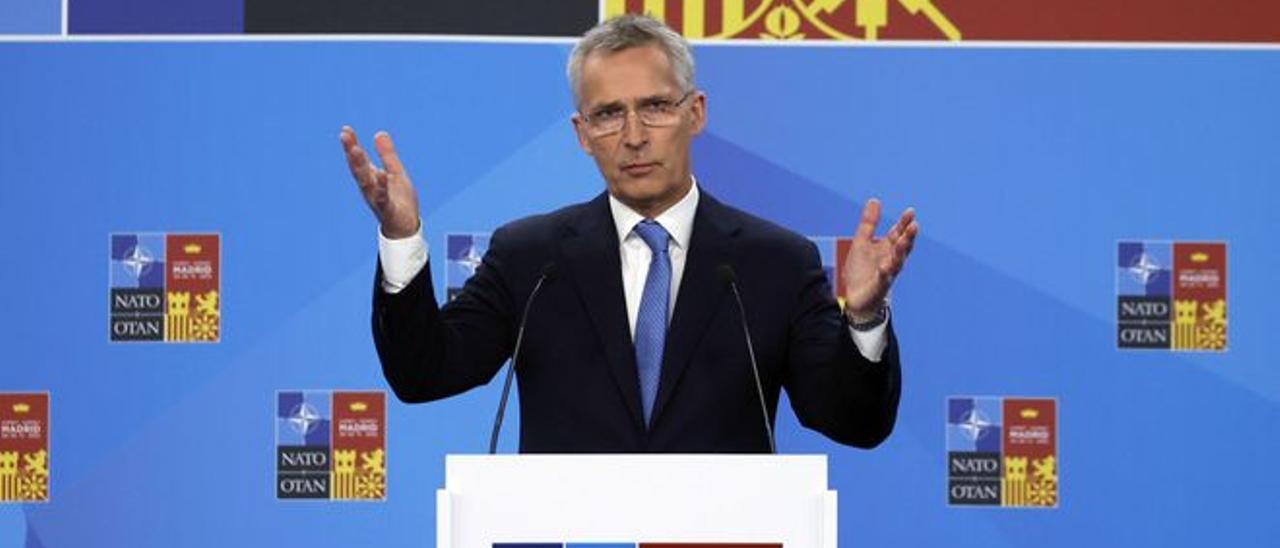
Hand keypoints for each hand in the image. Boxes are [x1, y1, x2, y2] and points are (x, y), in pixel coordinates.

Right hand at [340, 126, 420, 238]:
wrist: (406, 226)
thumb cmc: (399, 200)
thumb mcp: (396, 172)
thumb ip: (387, 155)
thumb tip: (379, 133)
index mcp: (371, 177)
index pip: (359, 159)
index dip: (352, 144)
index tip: (345, 129)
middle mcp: (369, 187)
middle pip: (358, 168)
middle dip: (351, 152)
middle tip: (344, 135)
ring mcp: (376, 198)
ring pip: (365, 181)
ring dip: (360, 166)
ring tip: (356, 150)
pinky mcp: (387, 209)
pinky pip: (382, 197)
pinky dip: (381, 186)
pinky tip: (381, 174)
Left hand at [841, 198, 918, 316]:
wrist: (855, 297)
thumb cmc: (861, 270)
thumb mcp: (862, 242)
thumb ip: (869, 223)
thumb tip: (875, 200)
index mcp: (887, 248)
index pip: (898, 233)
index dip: (904, 223)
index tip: (910, 212)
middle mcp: (891, 259)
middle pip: (902, 246)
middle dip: (908, 236)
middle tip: (915, 225)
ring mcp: (887, 273)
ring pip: (897, 261)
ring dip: (901, 251)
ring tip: (904, 241)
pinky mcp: (879, 286)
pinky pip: (884, 278)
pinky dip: (885, 272)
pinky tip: (885, 266)